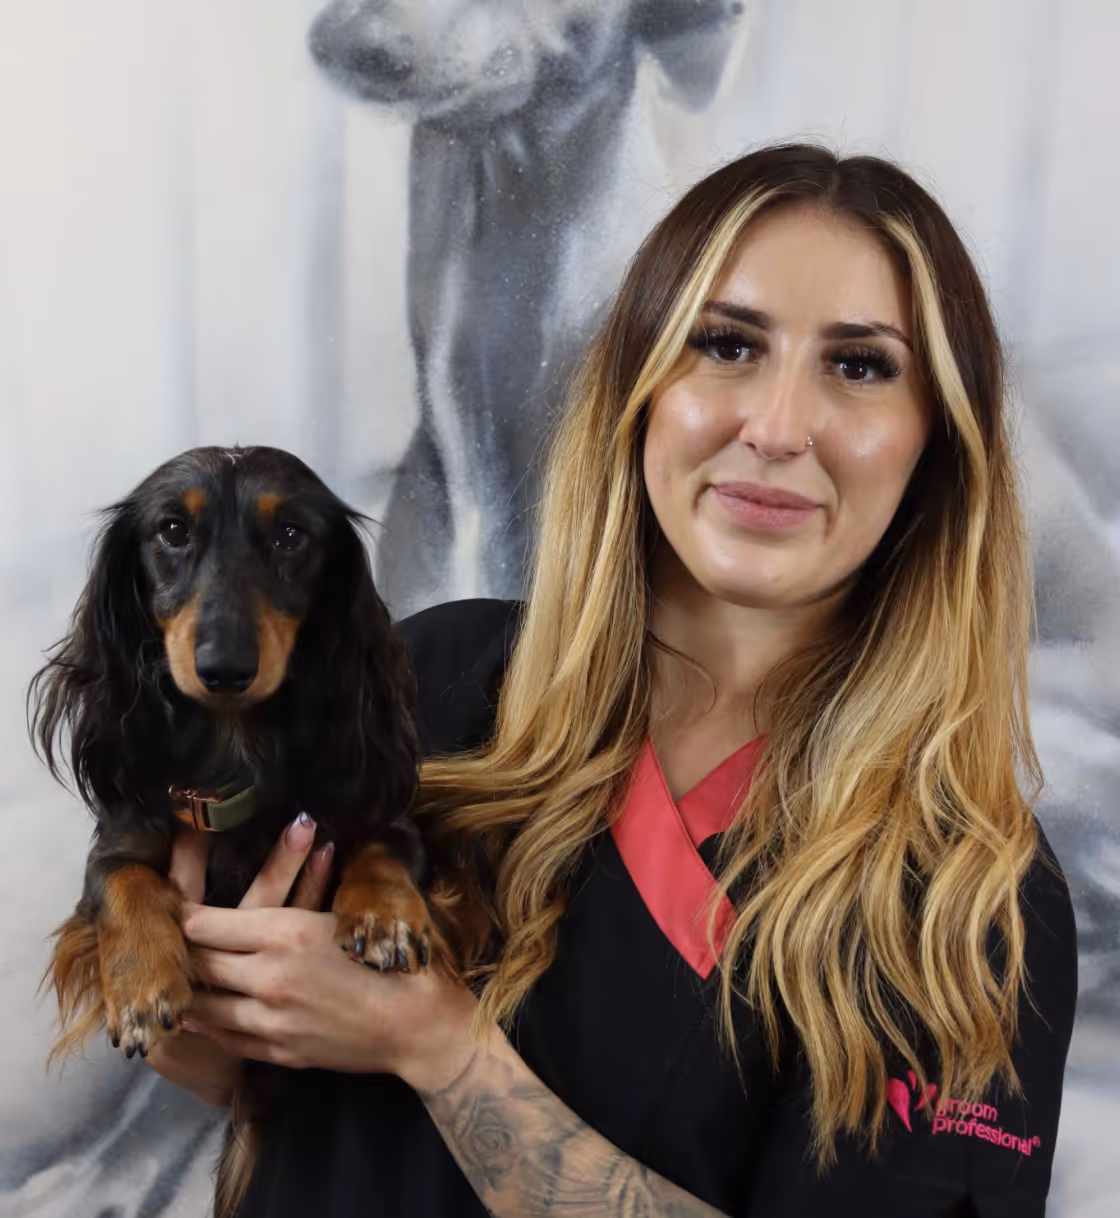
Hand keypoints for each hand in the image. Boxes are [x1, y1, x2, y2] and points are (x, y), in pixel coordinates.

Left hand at [180, 838, 481, 1091]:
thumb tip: (288, 844)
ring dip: (191, 990)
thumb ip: (303, 892)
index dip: (184, 915)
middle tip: (169, 941)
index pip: (205, 923)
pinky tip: (207, 1013)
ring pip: (204, 1006)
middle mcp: (270, 977)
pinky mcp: (278, 1052)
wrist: (418, 1022)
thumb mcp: (344, 914)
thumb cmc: (393, 956)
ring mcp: (271, 1021)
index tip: (175, 907)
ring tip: (180, 978)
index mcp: (287, 933)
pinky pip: (226, 1038)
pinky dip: (211, 1023)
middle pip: (200, 963)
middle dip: (183, 951)